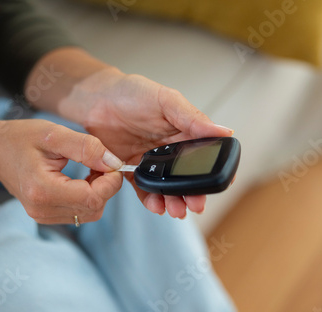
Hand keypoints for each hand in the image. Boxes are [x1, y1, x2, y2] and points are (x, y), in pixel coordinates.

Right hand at [0, 119, 122, 224]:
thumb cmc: (21, 138)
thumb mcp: (55, 134)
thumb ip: (87, 148)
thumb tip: (114, 164)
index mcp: (43, 190)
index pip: (93, 199)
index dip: (110, 182)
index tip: (111, 162)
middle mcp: (42, 209)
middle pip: (94, 208)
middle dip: (106, 186)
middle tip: (100, 162)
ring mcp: (43, 216)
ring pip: (89, 213)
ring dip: (98, 192)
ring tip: (90, 168)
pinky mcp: (46, 216)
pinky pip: (79, 213)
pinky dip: (88, 196)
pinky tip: (82, 178)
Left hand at [60, 69, 233, 217]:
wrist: (96, 100)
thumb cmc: (131, 93)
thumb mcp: (166, 100)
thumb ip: (193, 118)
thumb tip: (224, 131)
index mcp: (184, 132)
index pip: (205, 156)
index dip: (214, 172)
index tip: (221, 185)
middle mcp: (170, 150)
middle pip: (187, 178)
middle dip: (193, 194)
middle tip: (195, 204)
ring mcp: (152, 163)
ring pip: (168, 188)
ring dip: (174, 201)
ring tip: (176, 209)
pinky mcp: (132, 172)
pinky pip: (144, 190)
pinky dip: (151, 200)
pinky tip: (156, 205)